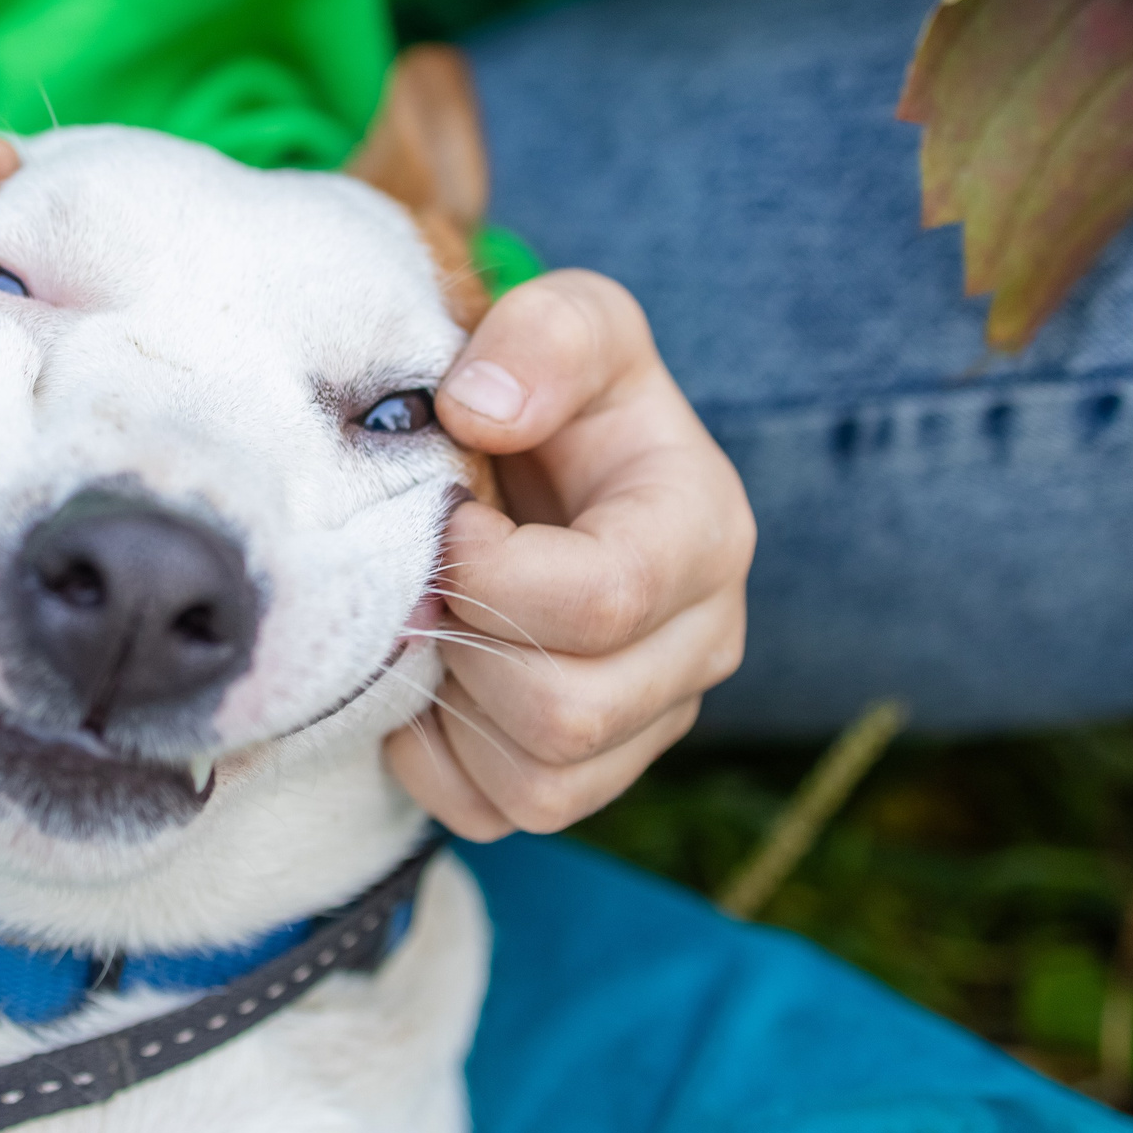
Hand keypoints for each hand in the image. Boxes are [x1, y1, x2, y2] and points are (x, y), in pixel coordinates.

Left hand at [384, 271, 753, 839]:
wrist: (547, 455)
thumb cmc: (558, 387)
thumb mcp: (569, 319)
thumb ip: (542, 337)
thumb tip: (480, 410)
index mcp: (703, 532)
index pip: (604, 599)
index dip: (494, 573)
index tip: (449, 520)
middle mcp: (701, 641)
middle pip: (568, 711)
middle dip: (467, 645)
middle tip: (428, 578)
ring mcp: (652, 719)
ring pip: (542, 781)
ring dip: (455, 708)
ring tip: (436, 622)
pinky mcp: (594, 773)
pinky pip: (505, 813)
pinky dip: (443, 762)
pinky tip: (434, 680)